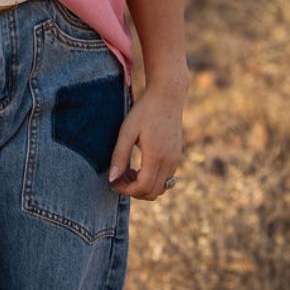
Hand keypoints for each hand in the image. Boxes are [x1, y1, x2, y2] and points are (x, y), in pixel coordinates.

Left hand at [107, 86, 183, 200]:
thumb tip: (112, 179)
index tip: (114, 183)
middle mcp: (169, 162)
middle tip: (119, 178)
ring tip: (128, 171)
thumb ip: (119, 156)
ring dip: (143, 186)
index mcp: (156, 156)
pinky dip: (152, 179)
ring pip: (161, 188)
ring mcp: (175, 160)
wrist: (167, 96)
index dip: (126, 190)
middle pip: (153, 192)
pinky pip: (166, 178)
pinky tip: (139, 166)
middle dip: (134, 190)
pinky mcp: (177, 156)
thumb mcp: (127, 131)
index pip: (143, 187)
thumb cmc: (145, 111)